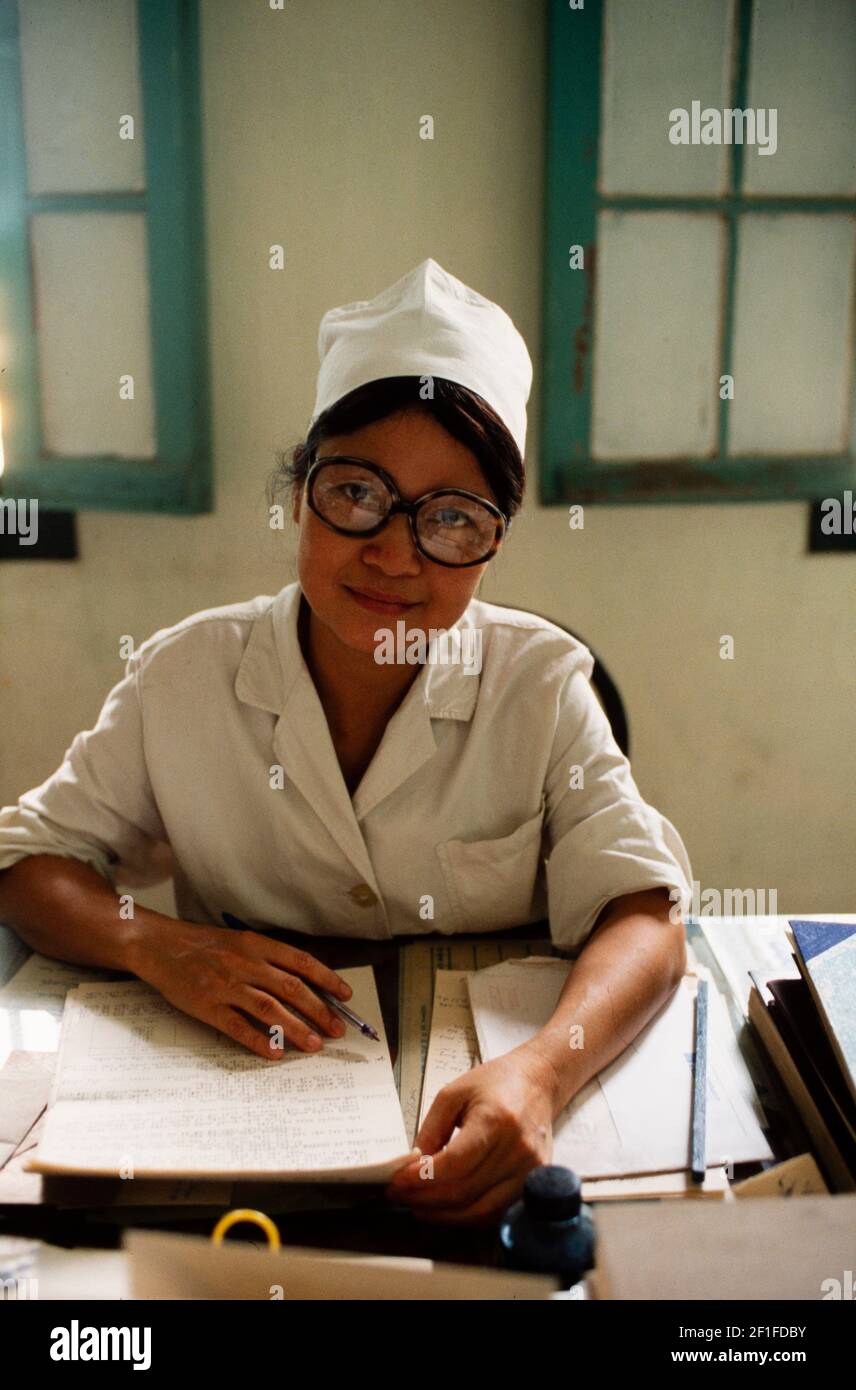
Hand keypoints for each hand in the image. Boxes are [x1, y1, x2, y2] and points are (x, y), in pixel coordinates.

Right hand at [134, 915, 353, 1059]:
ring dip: (295, 1028)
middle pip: (291, 988)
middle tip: (335, 1029)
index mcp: (256, 944)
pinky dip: (258, 1040)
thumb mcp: (238, 941)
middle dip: (319, 1010)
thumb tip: (302, 982)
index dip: (326, 979)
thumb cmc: (202, 944)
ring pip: (269, 1009)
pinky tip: (275, 1053)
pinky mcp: (207, 1006)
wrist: (159, 945)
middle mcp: (245, 963)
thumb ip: (267, 958)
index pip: (300, 962)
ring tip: (313, 1044)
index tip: (344, 996)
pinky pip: (237, 1027)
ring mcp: (226, 985)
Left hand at [385, 1045, 558, 1224]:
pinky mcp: (534, 1181)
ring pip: (479, 1211)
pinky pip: (496, 1212)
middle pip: (464, 1192)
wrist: (538, 1082)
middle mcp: (517, 1149)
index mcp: (496, 1120)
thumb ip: (431, 1130)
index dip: (421, 1179)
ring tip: (418, 1205)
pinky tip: (447, 1208)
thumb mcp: (453, 1094)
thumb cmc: (495, 1083)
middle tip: (399, 1195)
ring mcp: (530, 1169)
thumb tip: (412, 1167)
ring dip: (443, 1214)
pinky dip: (467, 1216)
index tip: (396, 1182)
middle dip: (424, 1198)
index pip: (454, 1164)